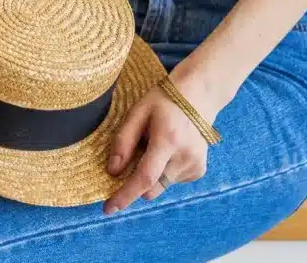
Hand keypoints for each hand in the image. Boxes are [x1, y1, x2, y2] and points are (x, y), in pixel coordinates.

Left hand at [102, 69, 223, 214]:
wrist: (198, 96)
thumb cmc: (163, 101)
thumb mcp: (137, 113)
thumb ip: (123, 142)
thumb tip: (112, 171)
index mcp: (168, 140)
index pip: (145, 177)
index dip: (125, 195)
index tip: (108, 209)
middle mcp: (185, 157)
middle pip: (151, 188)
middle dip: (134, 183)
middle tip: (134, 155)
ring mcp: (195, 166)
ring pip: (160, 187)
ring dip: (150, 175)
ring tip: (155, 146)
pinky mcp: (198, 171)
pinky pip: (171, 182)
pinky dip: (162, 172)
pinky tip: (167, 151)